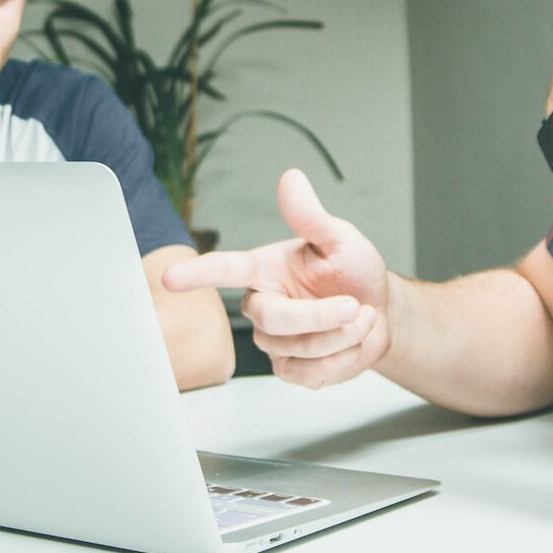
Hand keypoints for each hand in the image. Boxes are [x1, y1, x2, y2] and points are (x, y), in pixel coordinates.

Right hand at [162, 169, 390, 388]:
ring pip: (299, 349)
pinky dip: (342, 359)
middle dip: (321, 316)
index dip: (198, 273)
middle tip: (355, 306)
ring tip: (359, 317)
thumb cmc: (355, 272)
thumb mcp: (341, 239)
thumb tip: (291, 179)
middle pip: (273, 319)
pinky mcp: (289, 369)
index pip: (225, 269)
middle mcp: (263, 304)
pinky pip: (310, 374)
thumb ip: (311, 216)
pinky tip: (350, 343)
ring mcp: (274, 341)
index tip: (170, 278)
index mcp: (266, 269)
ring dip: (342, 336)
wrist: (382, 314)